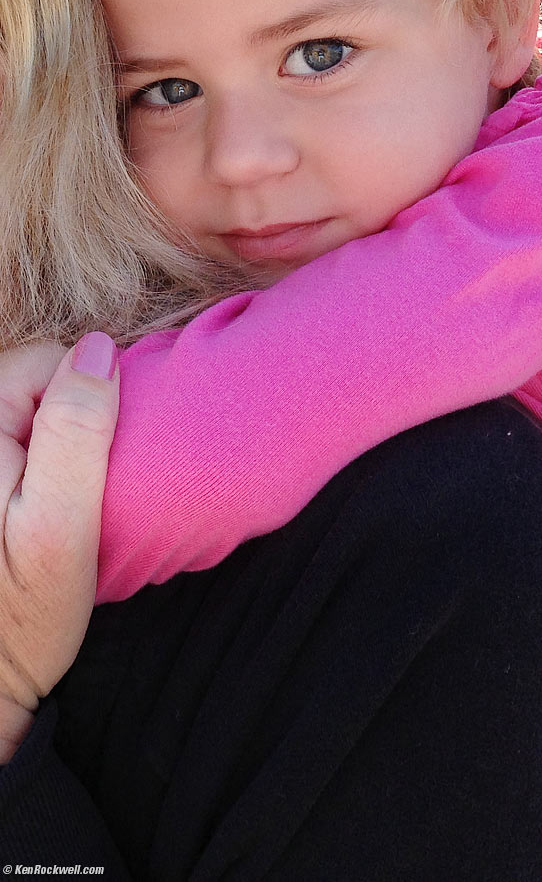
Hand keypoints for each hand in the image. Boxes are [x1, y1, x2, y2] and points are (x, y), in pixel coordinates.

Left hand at [0, 333, 118, 761]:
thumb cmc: (18, 620)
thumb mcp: (61, 527)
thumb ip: (78, 431)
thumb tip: (100, 348)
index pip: (46, 361)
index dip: (86, 404)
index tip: (90, 469)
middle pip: (30, 383)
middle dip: (64, 425)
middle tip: (69, 497)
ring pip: (23, 413)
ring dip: (47, 448)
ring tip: (46, 511)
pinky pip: (13, 447)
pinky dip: (28, 470)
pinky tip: (24, 519)